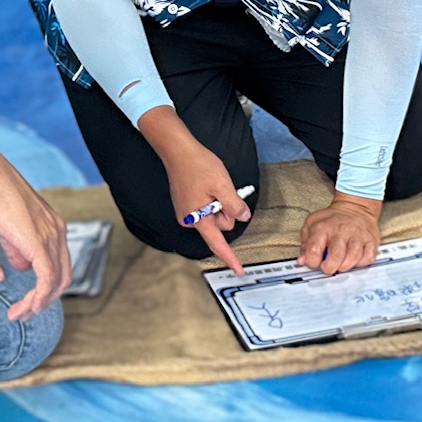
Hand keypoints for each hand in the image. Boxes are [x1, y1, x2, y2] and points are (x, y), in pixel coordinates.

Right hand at [0, 149, 70, 321]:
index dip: (45, 286)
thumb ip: (15, 249)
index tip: (26, 300)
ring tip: (18, 315)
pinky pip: (46, 279)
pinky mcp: (39, 243)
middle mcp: (58, 230)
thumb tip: (19, 269)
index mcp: (53, 225)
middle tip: (23, 314)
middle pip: (62, 276)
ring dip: (36, 303)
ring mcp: (51, 236)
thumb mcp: (3, 229)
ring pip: (54, 282)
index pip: (58, 264)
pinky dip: (39, 298)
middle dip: (44, 300)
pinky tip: (27, 308)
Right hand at [149, 125, 251, 275]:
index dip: (230, 258)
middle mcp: (189, 220)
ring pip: (215, 216)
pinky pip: (208, 208)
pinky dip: (213, 199)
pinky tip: (207, 186)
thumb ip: (235, 205)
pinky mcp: (188, 205)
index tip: (238, 270)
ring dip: (219, 202)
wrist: (178, 151)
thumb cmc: (196, 165)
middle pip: (221, 225)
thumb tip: (243, 217)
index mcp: (197, 219)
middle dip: (226, 210)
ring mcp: (187, 212)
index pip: (218, 244)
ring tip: (212, 185)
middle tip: (221, 190)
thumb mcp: (223, 185)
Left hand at [299, 193, 381, 274]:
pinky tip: (354, 260)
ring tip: (341, 264)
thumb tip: (302, 261)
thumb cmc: (332, 220)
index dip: (312, 262)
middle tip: (328, 267)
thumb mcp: (312, 225)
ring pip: (353, 257)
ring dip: (345, 266)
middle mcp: (341, 230)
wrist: (355, 208)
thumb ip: (305, 244)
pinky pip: (368, 257)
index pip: (313, 250)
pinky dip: (360, 263)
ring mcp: (358, 235)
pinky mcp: (371, 240)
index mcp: (322, 227)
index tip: (314, 263)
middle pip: (336, 256)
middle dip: (330, 268)